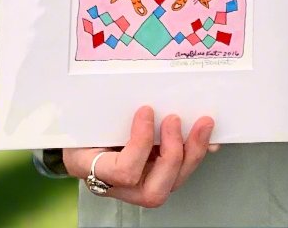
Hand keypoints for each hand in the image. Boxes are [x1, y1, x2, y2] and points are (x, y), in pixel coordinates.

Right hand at [64, 106, 218, 208]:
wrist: (78, 132)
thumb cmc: (80, 124)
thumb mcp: (84, 116)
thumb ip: (106, 110)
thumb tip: (140, 95)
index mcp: (94, 170)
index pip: (123, 172)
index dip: (141, 143)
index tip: (146, 110)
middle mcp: (119, 187)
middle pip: (154, 191)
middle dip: (173, 155)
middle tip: (175, 119)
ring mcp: (140, 184)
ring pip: (173, 183)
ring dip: (193, 152)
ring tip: (203, 124)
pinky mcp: (156, 173)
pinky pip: (180, 171)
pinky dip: (197, 153)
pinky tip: (209, 138)